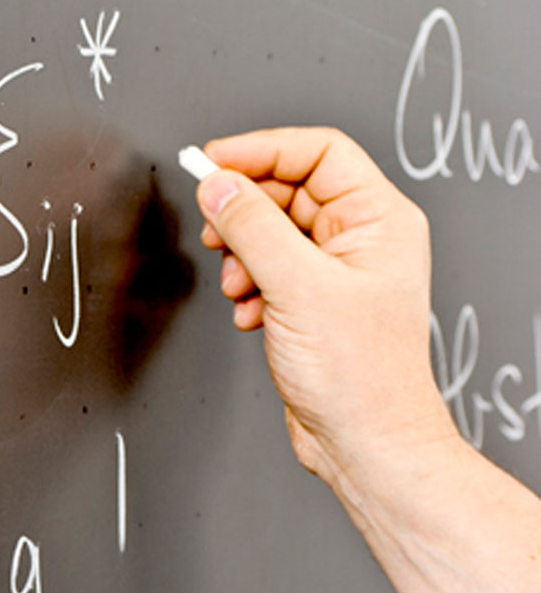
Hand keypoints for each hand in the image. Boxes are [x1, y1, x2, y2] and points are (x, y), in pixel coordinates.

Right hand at [196, 127, 449, 481]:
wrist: (364, 442)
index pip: (317, 153)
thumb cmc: (361, 377)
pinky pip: (268, 268)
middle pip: (288, 191)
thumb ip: (253, 228)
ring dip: (243, 255)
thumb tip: (218, 184)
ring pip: (272, 232)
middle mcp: (360, 239)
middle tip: (214, 226)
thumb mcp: (299, 288)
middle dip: (245, 211)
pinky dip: (249, 285)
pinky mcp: (312, 300)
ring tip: (239, 285)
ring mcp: (335, 271)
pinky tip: (251, 313)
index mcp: (379, 219)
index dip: (261, 150)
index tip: (213, 161)